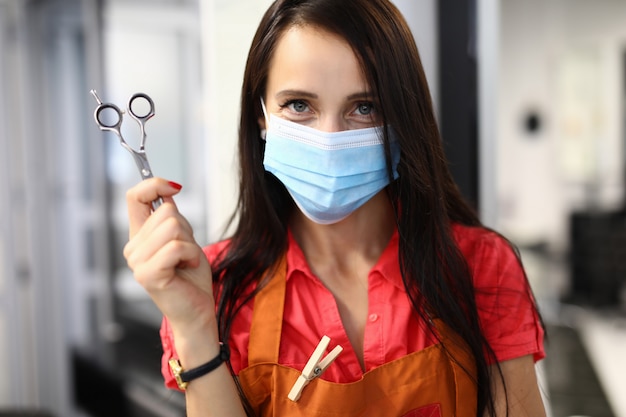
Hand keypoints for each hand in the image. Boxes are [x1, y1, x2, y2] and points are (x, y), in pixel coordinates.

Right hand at [123, 178, 216, 336]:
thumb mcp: (183, 238)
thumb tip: (169, 188)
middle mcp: (132, 247)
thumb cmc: (190, 276)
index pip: (135, 196)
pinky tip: (188, 266)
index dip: (154, 184)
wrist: (196, 310)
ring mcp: (137, 262)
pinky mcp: (148, 274)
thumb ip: (172, 217)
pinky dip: (191, 254)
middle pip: (165, 212)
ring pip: (172, 227)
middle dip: (186, 228)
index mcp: (138, 235)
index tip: (175, 187)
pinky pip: (176, 247)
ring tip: (187, 260)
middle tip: (186, 251)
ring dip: (190, 243)